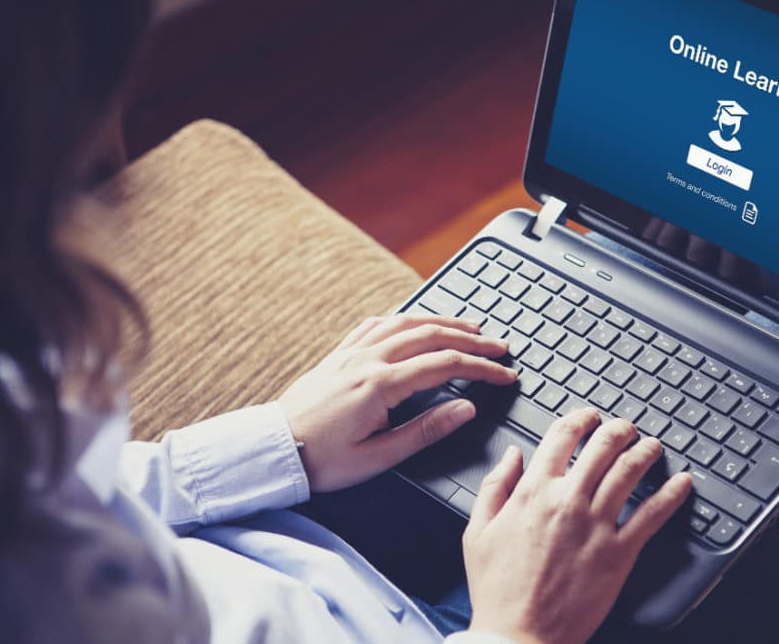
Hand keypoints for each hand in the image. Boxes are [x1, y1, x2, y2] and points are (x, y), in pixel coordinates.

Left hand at [278, 314, 516, 491]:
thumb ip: (426, 430)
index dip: (482, 368)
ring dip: (442, 321)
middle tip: (499, 346)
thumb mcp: (379, 456)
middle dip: (471, 338)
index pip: (445, 365)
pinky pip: (376, 323)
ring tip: (469, 326)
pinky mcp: (338, 354)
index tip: (505, 374)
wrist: (273, 451)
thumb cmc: (323, 460)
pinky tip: (414, 321)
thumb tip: (465, 408)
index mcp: (380, 385)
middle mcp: (367, 359)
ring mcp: (351, 352)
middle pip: (431, 335)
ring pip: (406, 322)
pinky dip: (404, 318)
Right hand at [463, 409, 692, 643]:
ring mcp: (596, 525)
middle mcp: (567, 501)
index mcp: (533, 492)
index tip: (589, 416)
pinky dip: (671, 494)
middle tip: (626, 428)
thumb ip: (494, 486)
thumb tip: (511, 455)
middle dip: (619, 429)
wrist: (518, 634)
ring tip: (652, 446)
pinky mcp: (619, 553)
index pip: (562, 437)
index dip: (580, 419)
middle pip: (602, 446)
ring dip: (645, 451)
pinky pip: (652, 514)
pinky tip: (682, 483)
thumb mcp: (478, 531)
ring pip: (629, 471)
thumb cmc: (497, 589)